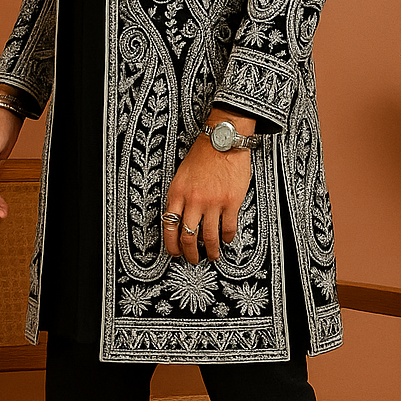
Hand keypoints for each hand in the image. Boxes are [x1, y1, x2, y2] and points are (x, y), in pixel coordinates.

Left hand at [163, 112, 255, 263]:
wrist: (222, 141)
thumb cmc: (202, 155)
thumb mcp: (181, 176)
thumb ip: (179, 198)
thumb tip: (180, 219)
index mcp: (177, 194)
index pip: (169, 227)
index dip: (172, 245)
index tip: (175, 253)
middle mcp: (193, 201)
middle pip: (188, 237)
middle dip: (190, 253)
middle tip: (194, 260)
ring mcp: (213, 203)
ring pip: (209, 237)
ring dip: (211, 250)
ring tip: (213, 255)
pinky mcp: (231, 202)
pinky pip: (228, 227)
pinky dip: (228, 237)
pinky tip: (227, 239)